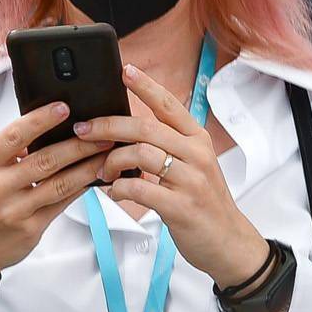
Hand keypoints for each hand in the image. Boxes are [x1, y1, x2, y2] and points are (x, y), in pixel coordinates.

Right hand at [0, 102, 110, 281]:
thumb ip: (5, 145)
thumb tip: (43, 128)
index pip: (15, 136)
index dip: (41, 120)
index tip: (63, 108)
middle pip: (46, 159)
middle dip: (78, 145)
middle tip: (101, 133)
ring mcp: (14, 209)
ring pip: (60, 183)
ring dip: (87, 167)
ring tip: (105, 154)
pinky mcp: (30, 228)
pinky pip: (61, 203)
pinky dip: (80, 188)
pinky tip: (92, 178)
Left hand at [77, 66, 271, 286]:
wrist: (226, 241)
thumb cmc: (203, 202)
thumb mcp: (194, 165)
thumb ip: (169, 146)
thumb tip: (128, 132)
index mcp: (197, 139)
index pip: (169, 105)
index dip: (146, 86)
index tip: (125, 70)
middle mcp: (196, 154)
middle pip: (145, 128)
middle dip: (108, 127)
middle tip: (84, 130)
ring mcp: (190, 180)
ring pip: (141, 155)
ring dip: (112, 161)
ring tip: (103, 171)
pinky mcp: (181, 206)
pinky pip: (140, 189)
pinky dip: (119, 189)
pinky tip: (114, 192)